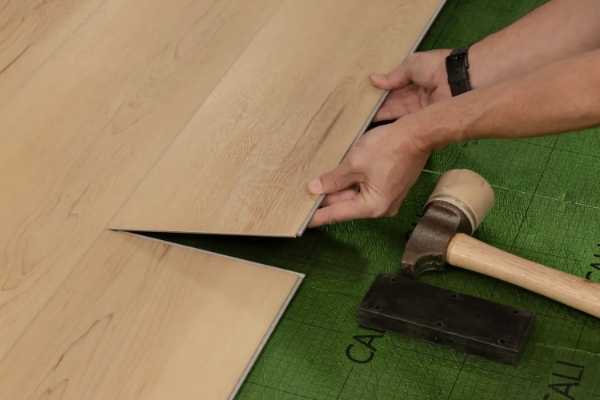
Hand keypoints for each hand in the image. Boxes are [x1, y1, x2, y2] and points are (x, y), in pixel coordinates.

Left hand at [306, 118, 429, 226]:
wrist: (418, 135)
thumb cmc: (388, 148)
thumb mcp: (354, 164)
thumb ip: (332, 180)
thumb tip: (313, 189)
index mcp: (371, 206)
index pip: (336, 214)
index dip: (316, 216)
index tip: (301, 221)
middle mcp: (380, 208)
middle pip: (346, 205)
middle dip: (326, 199)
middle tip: (302, 196)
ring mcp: (387, 199)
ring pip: (355, 196)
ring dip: (338, 189)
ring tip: (316, 184)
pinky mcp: (390, 188)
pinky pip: (365, 190)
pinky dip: (351, 184)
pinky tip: (337, 176)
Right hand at [370, 49, 451, 121]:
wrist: (456, 79)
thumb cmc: (435, 66)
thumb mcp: (411, 65)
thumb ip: (393, 76)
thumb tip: (372, 79)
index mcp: (416, 78)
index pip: (396, 86)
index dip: (382, 90)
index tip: (367, 94)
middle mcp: (417, 94)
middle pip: (395, 100)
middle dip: (379, 103)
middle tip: (360, 107)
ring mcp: (420, 108)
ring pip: (398, 110)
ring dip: (382, 112)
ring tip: (364, 115)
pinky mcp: (422, 119)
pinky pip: (404, 120)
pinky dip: (391, 120)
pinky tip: (376, 122)